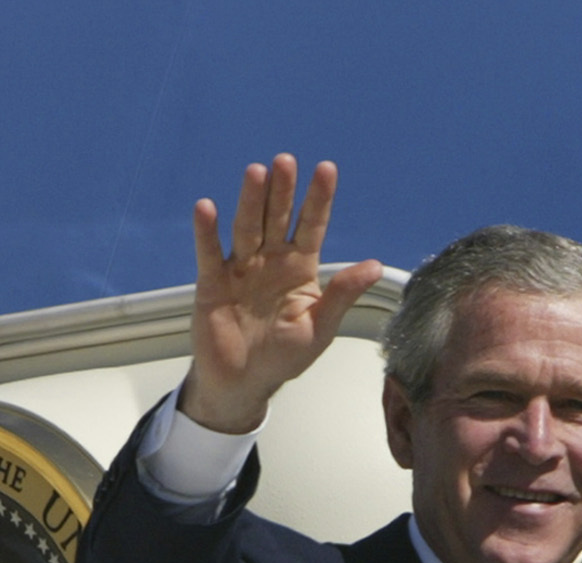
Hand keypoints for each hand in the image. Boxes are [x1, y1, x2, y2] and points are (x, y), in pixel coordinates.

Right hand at [179, 154, 384, 433]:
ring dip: (250, 200)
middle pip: (277, 217)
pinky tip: (207, 208)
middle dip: (283, 190)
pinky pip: (209, 253)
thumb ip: (342, 294)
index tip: (326, 169)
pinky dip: (207, 232)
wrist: (245, 382)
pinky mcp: (212, 282)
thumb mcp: (320, 327)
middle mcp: (270, 260)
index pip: (311, 225)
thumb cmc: (285, 356)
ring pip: (246, 227)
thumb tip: (374, 265)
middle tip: (287, 161)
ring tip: (256, 172)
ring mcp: (241, 268)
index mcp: (300, 268)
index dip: (319, 199)